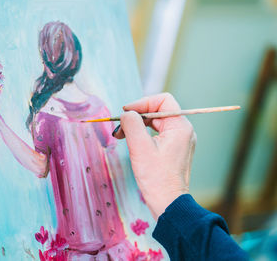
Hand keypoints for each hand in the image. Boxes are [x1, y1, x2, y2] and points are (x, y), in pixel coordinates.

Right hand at [113, 93, 195, 219]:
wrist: (168, 204)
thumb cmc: (156, 178)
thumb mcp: (140, 147)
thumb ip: (132, 123)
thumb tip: (127, 113)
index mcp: (180, 127)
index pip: (162, 100)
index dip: (142, 102)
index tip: (126, 112)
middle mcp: (183, 131)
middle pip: (158, 112)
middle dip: (137, 116)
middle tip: (120, 127)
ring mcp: (180, 142)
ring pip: (156, 123)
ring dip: (138, 126)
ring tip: (122, 136)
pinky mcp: (174, 151)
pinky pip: (157, 135)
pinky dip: (143, 136)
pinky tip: (132, 143)